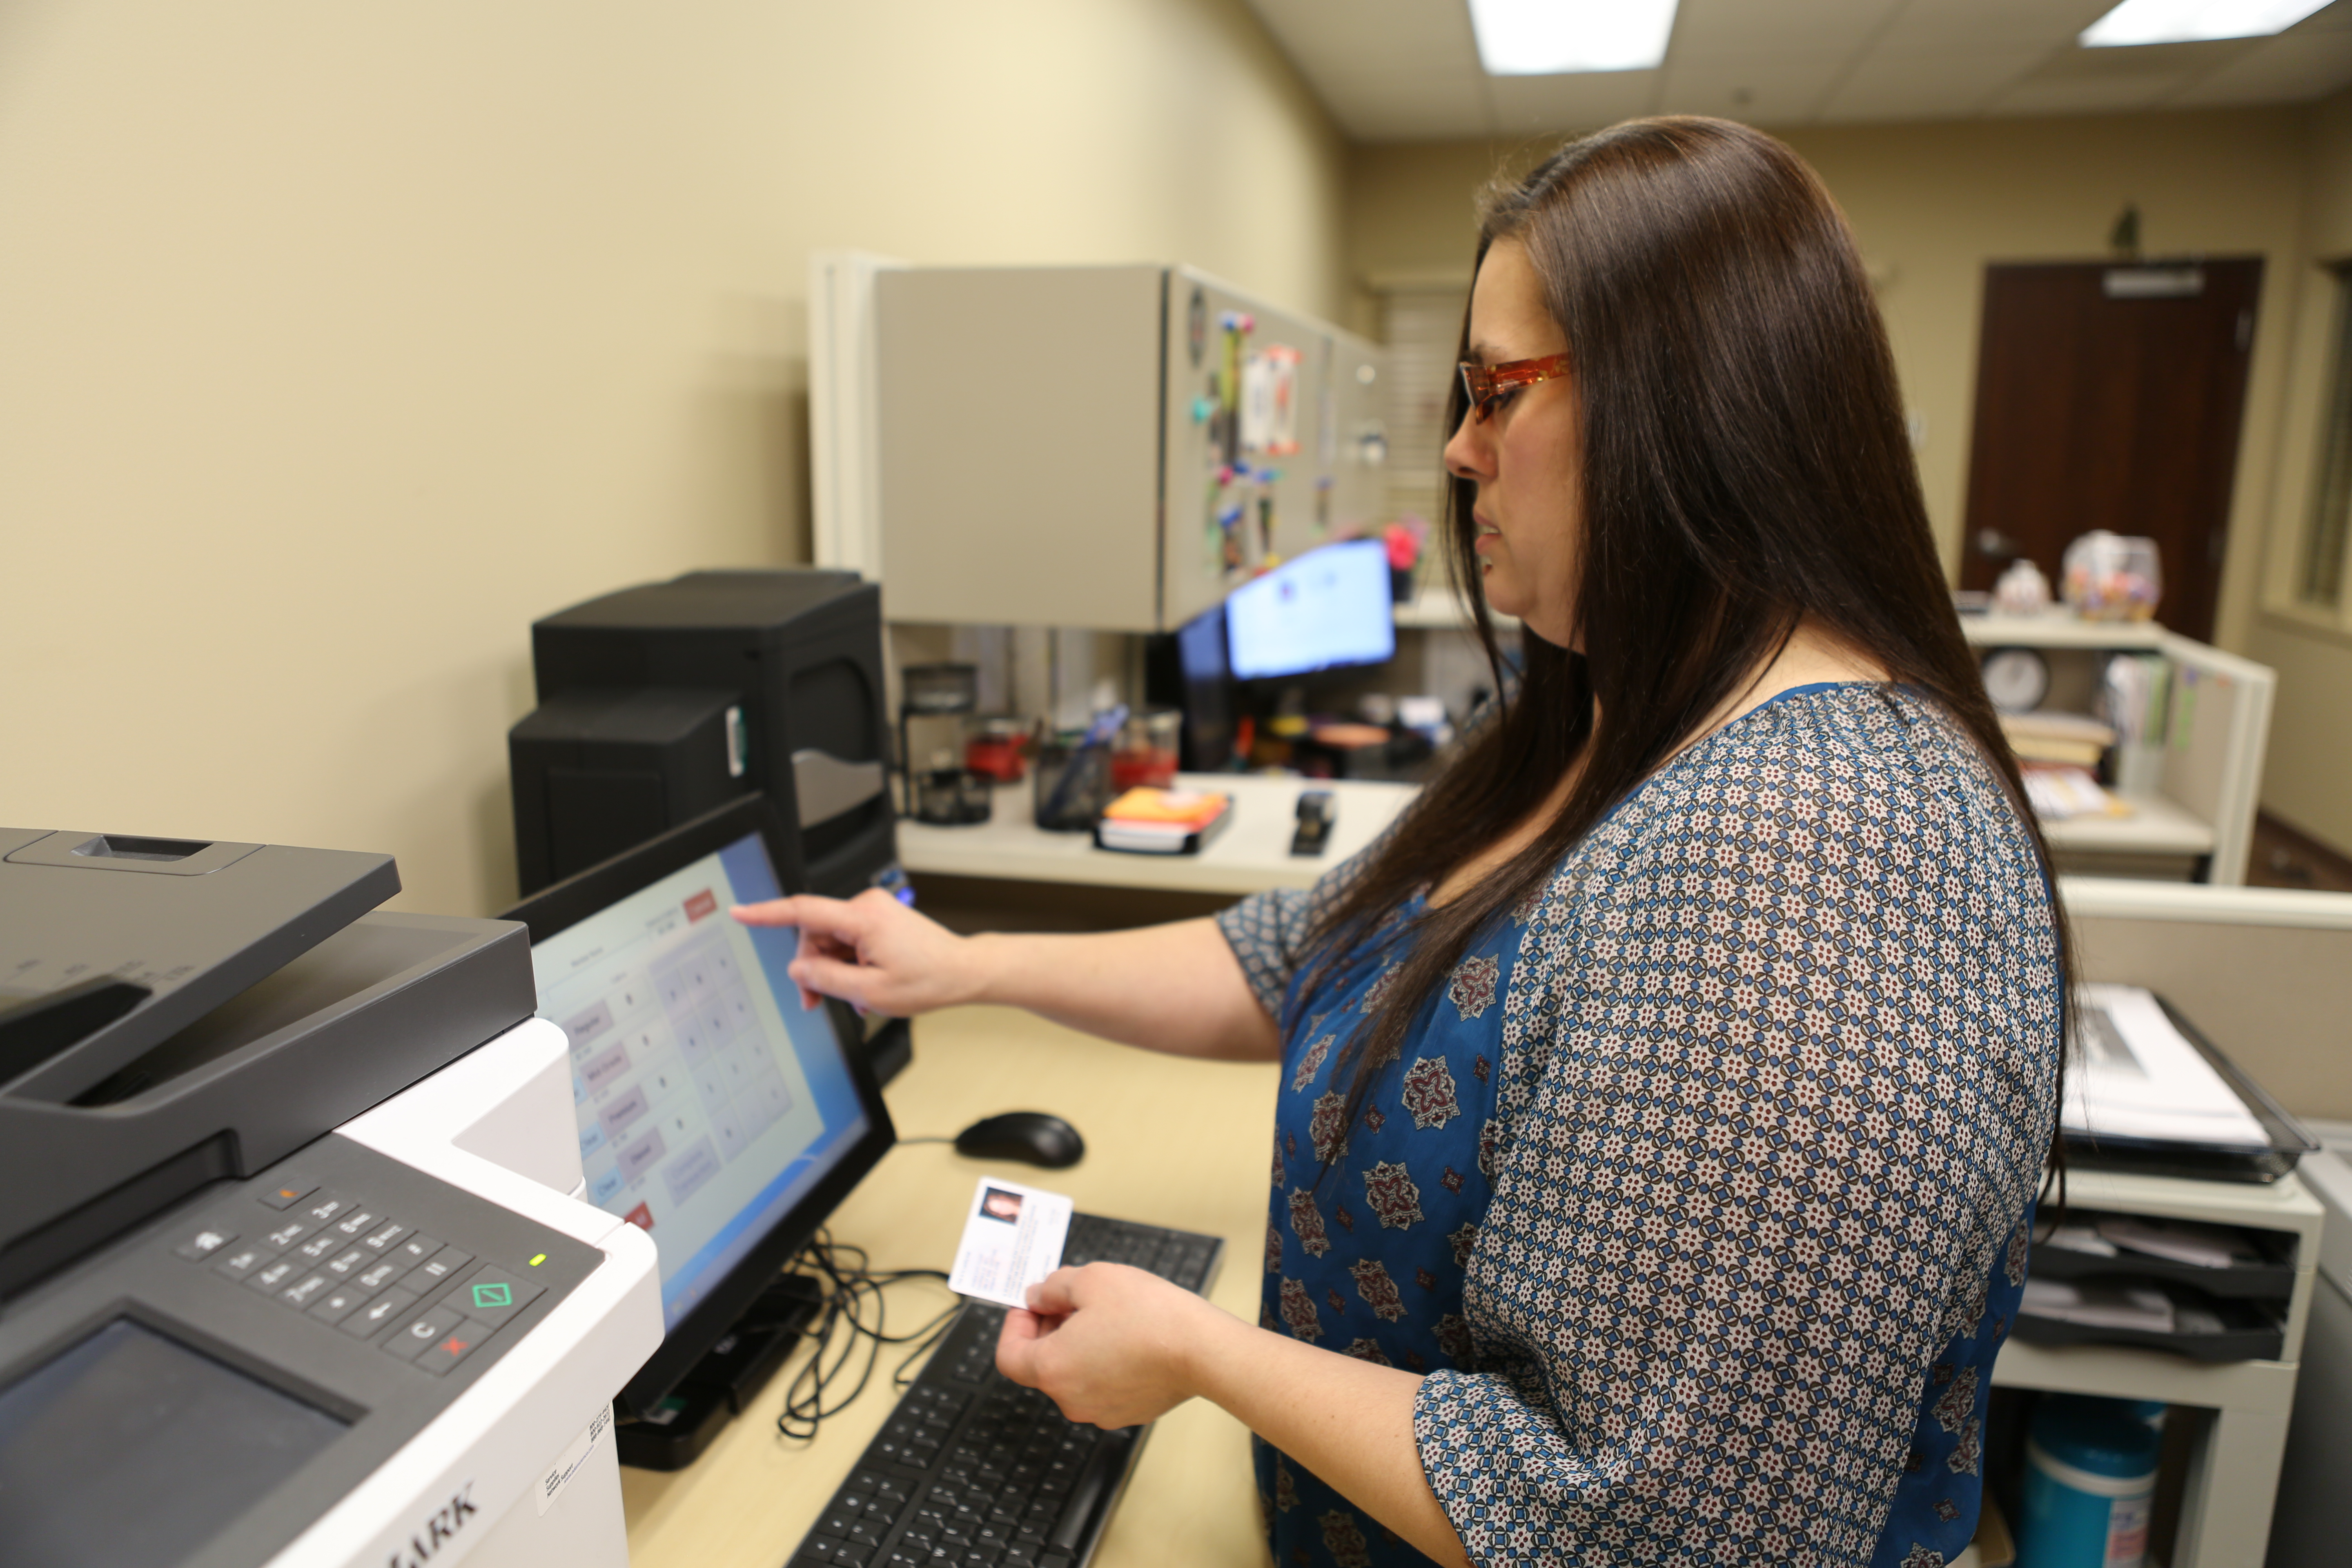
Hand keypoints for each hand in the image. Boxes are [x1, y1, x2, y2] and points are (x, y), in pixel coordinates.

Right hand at [730, 889, 985, 1015]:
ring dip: (835, 973)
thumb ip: (826, 980)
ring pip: (830, 943)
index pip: (802, 911)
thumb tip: (797, 969)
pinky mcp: (878, 920)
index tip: (739, 912)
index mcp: (862, 918)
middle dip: (813, 971)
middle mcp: (866, 906)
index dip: (765, 913)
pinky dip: (849, 966)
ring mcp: (873, 912)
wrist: (964, 971)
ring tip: (856, 998)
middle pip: (815, 937)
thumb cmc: (930, 979)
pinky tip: (865, 987)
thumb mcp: (871, 992)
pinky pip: (848, 942)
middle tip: (818, 1003)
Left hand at [995, 1263, 1234, 1429]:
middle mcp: (1071, 1399)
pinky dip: (1104, 1362)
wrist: (1201, 1349)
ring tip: (1105, 1315)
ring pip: (1074, 1375)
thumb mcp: (1090, 1279)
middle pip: (1042, 1364)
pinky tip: (1127, 1336)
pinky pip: (1103, 1385)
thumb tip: (1037, 1296)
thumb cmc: (1148, 1315)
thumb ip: (1053, 1287)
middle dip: (1050, 1330)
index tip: (1032, 1306)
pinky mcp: (1129, 1413)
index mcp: (1052, 1369)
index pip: (1009, 1356)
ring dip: (1078, 1346)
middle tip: (1071, 1301)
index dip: (1014, 1326)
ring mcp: (1100, 1411)